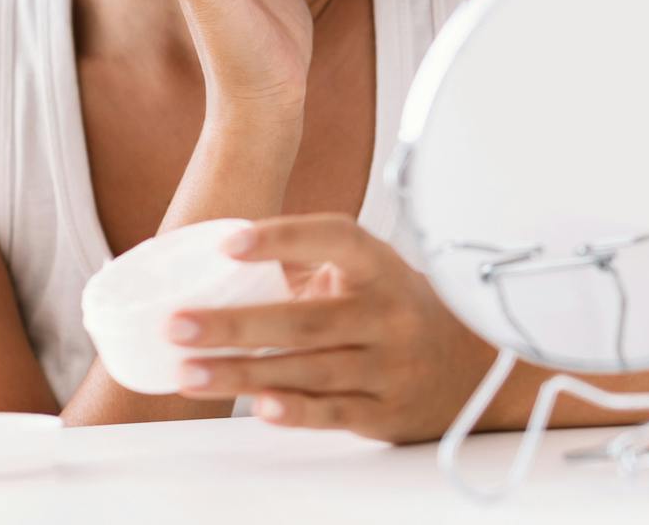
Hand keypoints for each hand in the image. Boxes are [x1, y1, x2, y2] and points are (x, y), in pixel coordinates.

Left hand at [166, 212, 500, 443]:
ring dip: (241, 374)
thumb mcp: (367, 276)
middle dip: (235, 324)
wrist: (471, 369)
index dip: (284, 237)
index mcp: (380, 268)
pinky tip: (257, 407)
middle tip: (177, 324)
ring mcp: (389, 365)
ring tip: (188, 371)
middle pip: (305, 319)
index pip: (336, 238)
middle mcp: (388, 315)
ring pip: (308, 370)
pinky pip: (334, 411)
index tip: (229, 243)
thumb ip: (309, 264)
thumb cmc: (397, 312)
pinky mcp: (384, 411)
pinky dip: (294, 410)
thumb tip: (217, 253)